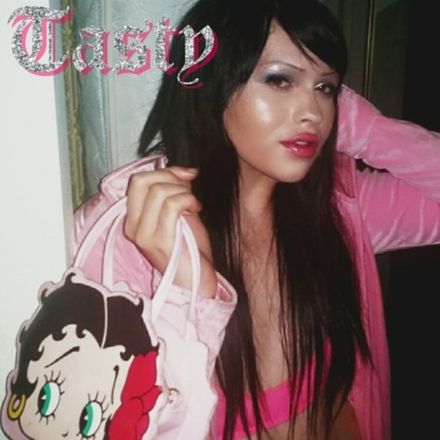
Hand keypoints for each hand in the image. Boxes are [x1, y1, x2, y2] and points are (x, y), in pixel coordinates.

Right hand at [124, 166, 216, 297]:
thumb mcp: (178, 215)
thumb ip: (173, 192)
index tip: (185, 175)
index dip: (163, 171)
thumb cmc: (189, 250)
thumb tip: (181, 172)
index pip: (137, 181)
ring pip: (159, 191)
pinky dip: (188, 200)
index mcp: (134, 219)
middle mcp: (133, 226)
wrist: (196, 280)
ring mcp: (144, 234)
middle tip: (188, 188)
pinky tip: (196, 209)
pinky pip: (172, 204)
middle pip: (142, 181)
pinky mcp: (160, 240)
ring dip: (183, 191)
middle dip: (170, 177)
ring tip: (193, 204)